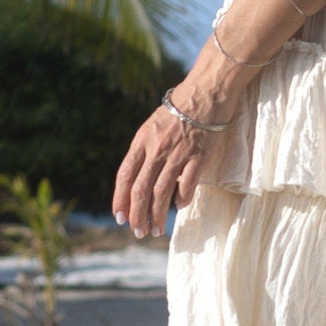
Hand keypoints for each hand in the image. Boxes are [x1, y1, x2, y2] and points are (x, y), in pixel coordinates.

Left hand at [113, 99, 224, 238]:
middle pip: (141, 190)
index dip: (120, 199)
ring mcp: (177, 154)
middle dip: (137, 214)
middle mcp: (156, 150)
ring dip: (157, 215)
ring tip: (156, 230)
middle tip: (138, 231)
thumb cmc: (179, 109)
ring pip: (162, 193)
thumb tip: (139, 178)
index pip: (125, 175)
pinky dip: (181, 200)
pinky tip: (179, 207)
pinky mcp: (198, 157)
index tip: (119, 217)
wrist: (205, 94)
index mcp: (141, 141)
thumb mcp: (152, 126)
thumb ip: (145, 150)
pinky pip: (187, 186)